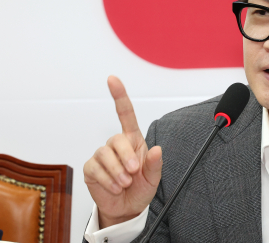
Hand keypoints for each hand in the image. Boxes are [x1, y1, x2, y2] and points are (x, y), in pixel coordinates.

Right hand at [84, 76, 162, 227]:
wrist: (126, 208)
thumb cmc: (141, 188)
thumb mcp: (154, 178)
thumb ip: (156, 164)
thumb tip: (157, 149)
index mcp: (133, 140)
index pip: (125, 114)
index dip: (119, 95)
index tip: (112, 79)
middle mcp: (117, 145)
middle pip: (116, 139)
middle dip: (126, 157)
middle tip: (133, 173)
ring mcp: (102, 155)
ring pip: (105, 155)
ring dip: (117, 172)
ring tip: (125, 184)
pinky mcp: (91, 168)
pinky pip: (96, 169)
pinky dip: (107, 180)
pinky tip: (115, 187)